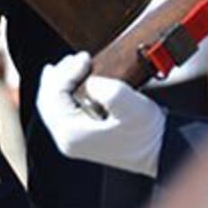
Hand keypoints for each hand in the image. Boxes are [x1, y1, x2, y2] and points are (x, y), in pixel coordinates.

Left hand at [36, 52, 165, 172]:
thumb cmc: (146, 133)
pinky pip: (63, 109)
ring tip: (72, 65)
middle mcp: (67, 139)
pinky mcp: (81, 134)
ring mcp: (73, 138)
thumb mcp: (131, 107)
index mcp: (71, 133)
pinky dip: (66, 92)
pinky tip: (73, 81)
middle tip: (75, 59)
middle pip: (47, 100)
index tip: (84, 58)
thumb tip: (91, 81)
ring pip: (53, 104)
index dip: (65, 72)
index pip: (53, 96)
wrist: (159, 150)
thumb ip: (109, 91)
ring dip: (61, 82)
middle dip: (58, 76)